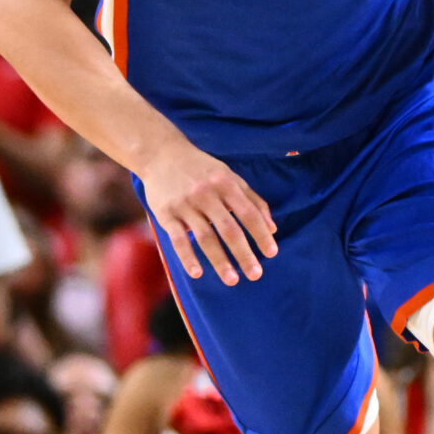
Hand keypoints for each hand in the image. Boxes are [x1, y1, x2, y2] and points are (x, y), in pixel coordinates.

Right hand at [137, 137, 275, 285]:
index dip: (260, 234)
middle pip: (228, 229)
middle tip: (255, 275)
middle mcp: (206, 194)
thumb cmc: (201, 168)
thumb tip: (272, 228)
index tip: (271, 254)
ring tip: (232, 280)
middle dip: (243, 254)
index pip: (248, 213)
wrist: (160, 154)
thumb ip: (252, 200)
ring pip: (205, 237)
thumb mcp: (229, 176)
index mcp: (225, 184)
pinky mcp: (165, 213)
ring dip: (219, 261)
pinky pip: (177, 239)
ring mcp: (185, 204)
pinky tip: (197, 274)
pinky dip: (187, 257)